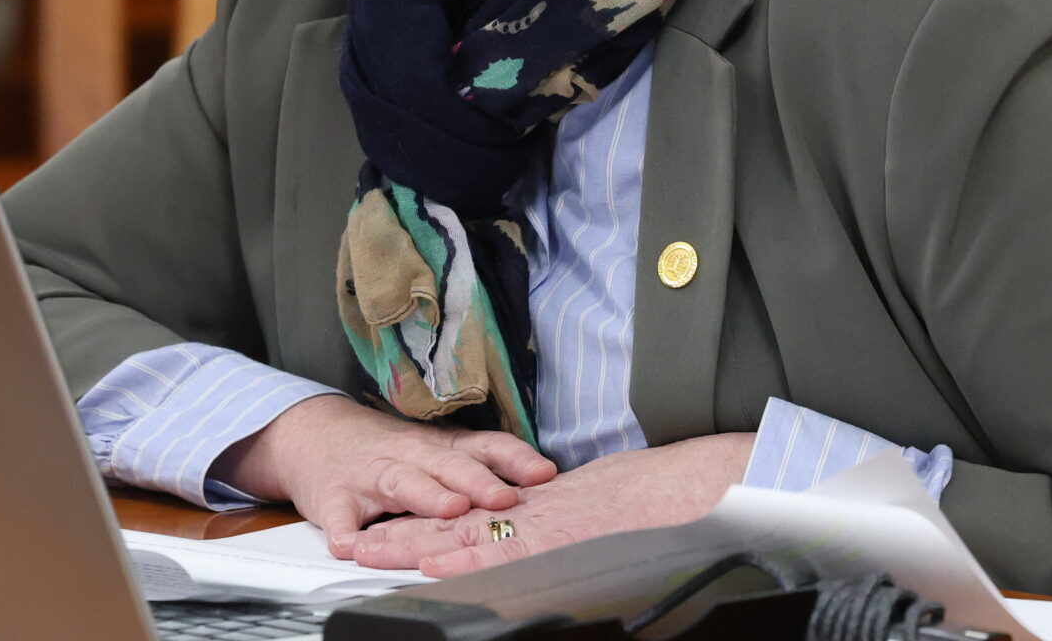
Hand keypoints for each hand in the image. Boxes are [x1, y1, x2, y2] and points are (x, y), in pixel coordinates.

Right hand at [213, 395, 555, 557]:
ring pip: (401, 482)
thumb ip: (478, 463)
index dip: (513, 459)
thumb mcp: (434, 448)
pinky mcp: (333, 497)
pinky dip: (344, 531)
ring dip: (426, 495)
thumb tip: (542, 486)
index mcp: (437, 447)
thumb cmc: (385, 448)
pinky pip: (338, 517)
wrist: (311, 433)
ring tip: (449, 509)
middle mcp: (408, 455)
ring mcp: (369, 475)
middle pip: (447, 464)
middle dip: (479, 481)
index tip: (544, 473)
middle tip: (504, 497)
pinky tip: (351, 544)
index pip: (482, 446)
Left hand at [348, 432, 755, 576]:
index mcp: (541, 510)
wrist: (695, 485)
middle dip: (405, 537)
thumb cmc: (661, 499)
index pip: (474, 521)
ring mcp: (544, 526)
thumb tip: (559, 531)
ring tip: (370, 554)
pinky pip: (508, 549)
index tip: (390, 534)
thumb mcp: (602, 507)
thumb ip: (569, 519)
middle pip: (458, 527)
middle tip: (357, 546)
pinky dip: (470, 559)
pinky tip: (435, 566)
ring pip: (468, 536)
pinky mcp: (559, 535)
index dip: (429, 528)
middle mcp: (534, 516)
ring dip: (416, 548)